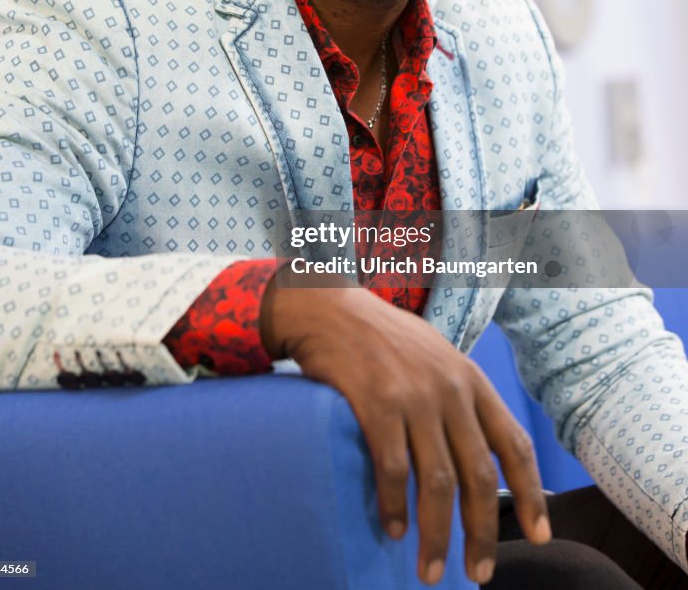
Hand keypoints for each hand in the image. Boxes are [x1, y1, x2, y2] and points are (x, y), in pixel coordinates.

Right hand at [260, 275, 550, 585]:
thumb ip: (458, 398)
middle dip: (482, 532)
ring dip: (437, 534)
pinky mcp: (376, 404)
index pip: (513, 443)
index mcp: (470, 378)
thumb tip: (472, 458)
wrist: (330, 307)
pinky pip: (393, 469)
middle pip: (479, 475)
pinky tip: (392, 528)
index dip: (533, 494)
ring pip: (438, 482)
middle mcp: (449, 388)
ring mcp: (414, 396)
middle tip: (478, 574)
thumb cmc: (382, 337)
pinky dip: (395, 506)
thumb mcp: (435, 356)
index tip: (540, 536)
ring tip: (431, 569)